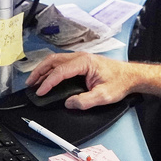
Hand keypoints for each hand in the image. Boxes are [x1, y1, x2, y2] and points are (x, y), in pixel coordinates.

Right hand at [25, 52, 160, 109]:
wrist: (130, 76)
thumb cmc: (120, 82)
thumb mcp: (103, 96)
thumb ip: (84, 101)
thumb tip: (69, 103)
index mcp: (85, 62)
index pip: (60, 71)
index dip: (48, 82)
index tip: (41, 92)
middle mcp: (81, 57)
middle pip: (53, 61)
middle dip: (39, 72)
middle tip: (30, 84)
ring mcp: (81, 58)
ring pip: (56, 60)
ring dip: (43, 70)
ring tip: (34, 81)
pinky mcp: (81, 62)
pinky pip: (61, 63)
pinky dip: (51, 70)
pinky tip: (48, 78)